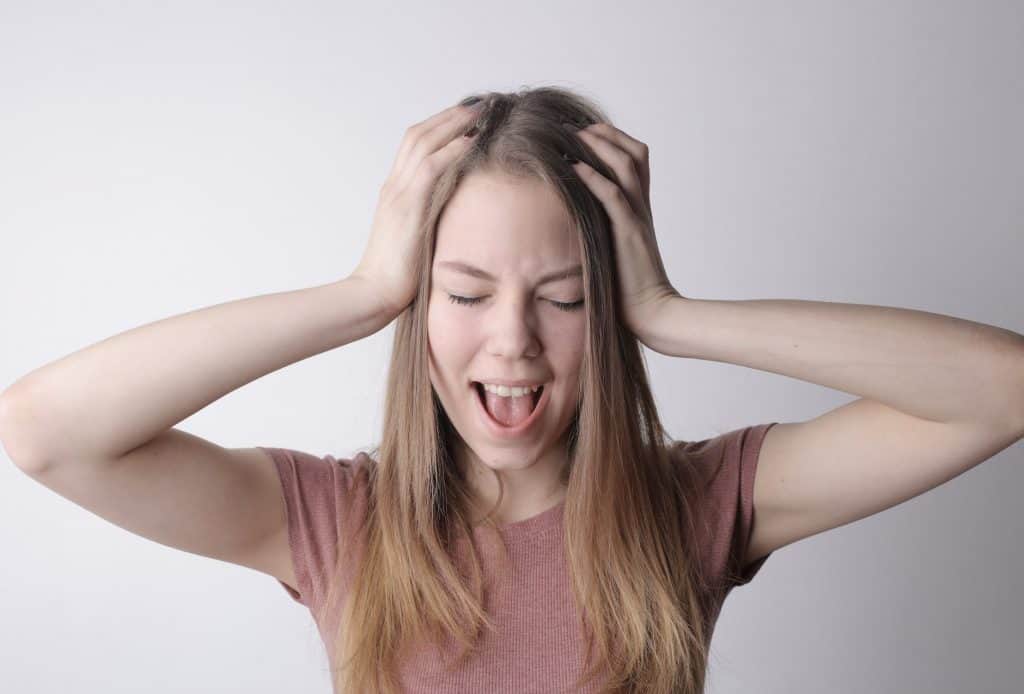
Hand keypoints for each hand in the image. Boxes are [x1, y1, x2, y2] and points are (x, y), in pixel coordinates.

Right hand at [351, 100, 482, 315]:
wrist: (374, 292)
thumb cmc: (397, 276)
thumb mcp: (415, 239)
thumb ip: (429, 220)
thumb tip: (455, 215)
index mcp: (395, 192)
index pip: (414, 146)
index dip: (440, 127)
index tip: (465, 117)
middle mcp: (394, 186)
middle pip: (418, 135)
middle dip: (449, 116)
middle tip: (478, 104)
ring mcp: (398, 194)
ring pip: (424, 142)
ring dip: (453, 124)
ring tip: (480, 112)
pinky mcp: (407, 207)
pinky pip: (431, 167)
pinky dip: (451, 150)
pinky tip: (472, 140)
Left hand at [568, 123, 681, 345]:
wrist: (652, 311)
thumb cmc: (629, 288)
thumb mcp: (616, 249)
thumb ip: (605, 230)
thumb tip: (577, 220)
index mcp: (641, 209)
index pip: (637, 161)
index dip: (616, 141)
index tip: (589, 134)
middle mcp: (642, 207)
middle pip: (636, 153)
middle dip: (608, 135)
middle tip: (579, 128)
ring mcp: (637, 218)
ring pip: (626, 166)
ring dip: (600, 147)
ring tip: (575, 137)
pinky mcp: (629, 232)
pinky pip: (612, 196)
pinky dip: (593, 177)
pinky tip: (575, 167)